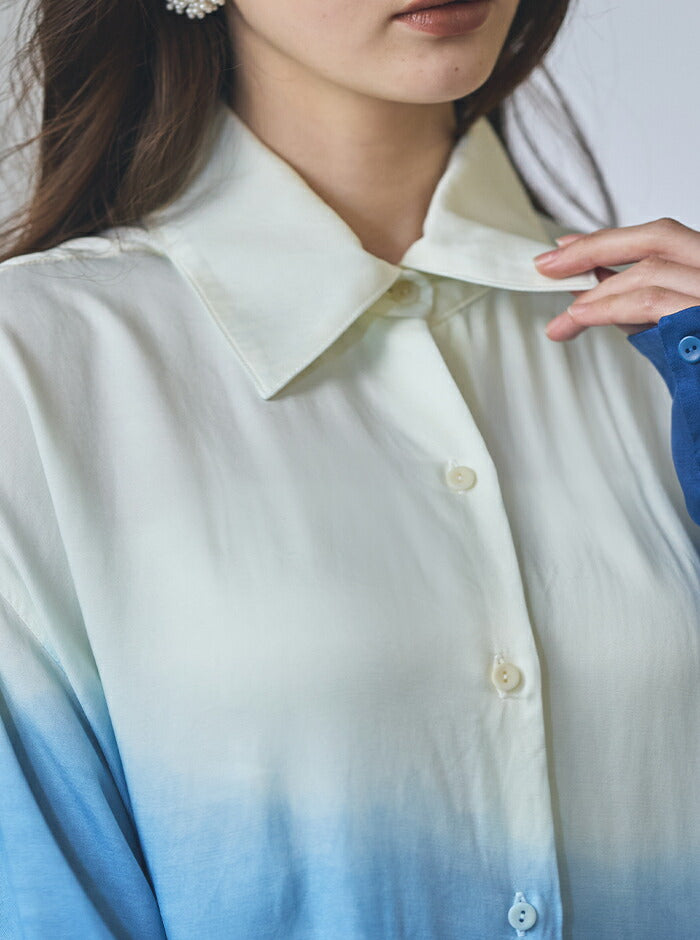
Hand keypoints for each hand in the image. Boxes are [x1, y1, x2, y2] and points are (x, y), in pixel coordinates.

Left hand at [532, 218, 699, 340]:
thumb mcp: (669, 326)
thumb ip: (635, 302)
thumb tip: (586, 287)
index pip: (661, 237)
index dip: (609, 238)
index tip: (565, 247)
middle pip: (656, 238)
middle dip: (594, 248)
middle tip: (547, 267)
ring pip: (651, 270)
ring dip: (597, 290)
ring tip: (565, 313)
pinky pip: (652, 301)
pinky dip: (610, 307)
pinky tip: (581, 317)